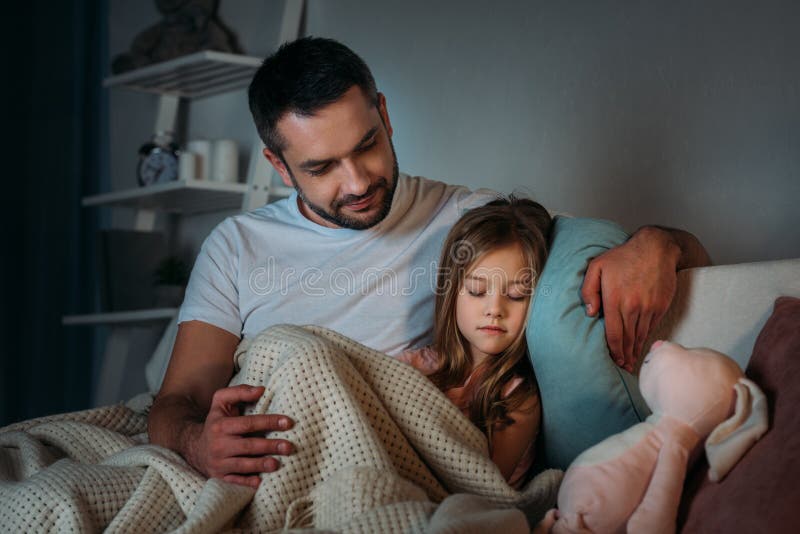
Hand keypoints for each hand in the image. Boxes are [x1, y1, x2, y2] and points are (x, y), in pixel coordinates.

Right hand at [186, 384, 293, 487]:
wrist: (195, 446)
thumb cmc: (216, 421)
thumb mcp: (221, 401)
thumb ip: (240, 392)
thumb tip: (261, 390)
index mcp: (221, 426)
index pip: (248, 424)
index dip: (268, 422)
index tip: (288, 422)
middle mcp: (219, 445)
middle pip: (248, 446)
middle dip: (269, 446)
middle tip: (288, 447)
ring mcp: (219, 463)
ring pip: (242, 465)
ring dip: (260, 465)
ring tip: (277, 464)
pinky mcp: (219, 476)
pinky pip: (234, 481)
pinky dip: (246, 482)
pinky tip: (259, 482)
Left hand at [580, 227, 679, 371]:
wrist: (656, 247)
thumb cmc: (623, 256)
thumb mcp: (597, 266)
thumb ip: (588, 289)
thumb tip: (590, 313)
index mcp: (615, 299)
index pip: (614, 333)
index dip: (613, 350)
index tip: (614, 360)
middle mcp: (632, 306)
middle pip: (628, 338)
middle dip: (624, 355)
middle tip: (623, 367)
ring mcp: (649, 307)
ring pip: (641, 335)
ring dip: (636, 350)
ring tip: (631, 362)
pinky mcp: (661, 306)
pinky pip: (651, 327)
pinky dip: (646, 338)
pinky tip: (641, 344)